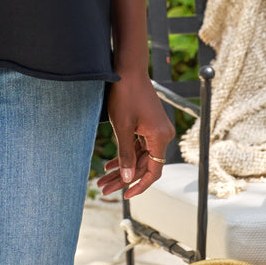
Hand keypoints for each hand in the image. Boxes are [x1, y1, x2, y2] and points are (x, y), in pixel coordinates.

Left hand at [97, 70, 174, 199]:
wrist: (128, 68)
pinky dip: (125, 154)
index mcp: (161, 137)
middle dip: (123, 178)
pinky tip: (110, 164)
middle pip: (144, 165)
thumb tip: (127, 179)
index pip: (153, 171)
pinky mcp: (149, 124)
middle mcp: (163, 135)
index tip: (125, 196)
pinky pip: (139, 145)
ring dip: (122, 167)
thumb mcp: (122, 126)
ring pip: (140, 156)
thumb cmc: (125, 94)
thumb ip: (126, 154)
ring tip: (103, 179)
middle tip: (104, 188)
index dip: (139, 186)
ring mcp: (156, 129)